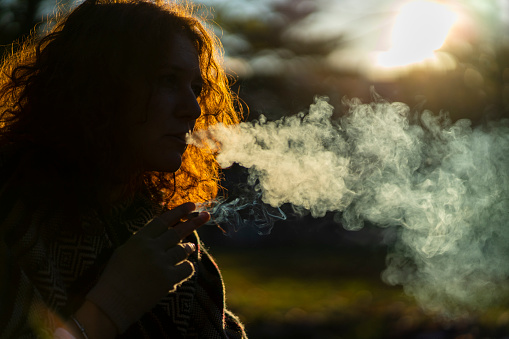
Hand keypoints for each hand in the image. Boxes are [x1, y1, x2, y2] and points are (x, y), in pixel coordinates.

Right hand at [86, 202, 209, 333]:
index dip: (179, 211)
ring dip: (189, 248)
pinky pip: (187, 268)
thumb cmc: (114, 278)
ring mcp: (161, 263)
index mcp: (139, 239)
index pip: (163, 220)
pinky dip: (187, 268)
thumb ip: (145, 240)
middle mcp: (151, 248)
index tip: (192, 205)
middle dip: (194, 222)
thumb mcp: (125, 251)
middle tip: (206, 215)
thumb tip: (166, 231)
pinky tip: (182, 269)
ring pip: (184, 250)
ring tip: (190, 248)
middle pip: (178, 231)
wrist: (111, 304)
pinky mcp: (168, 279)